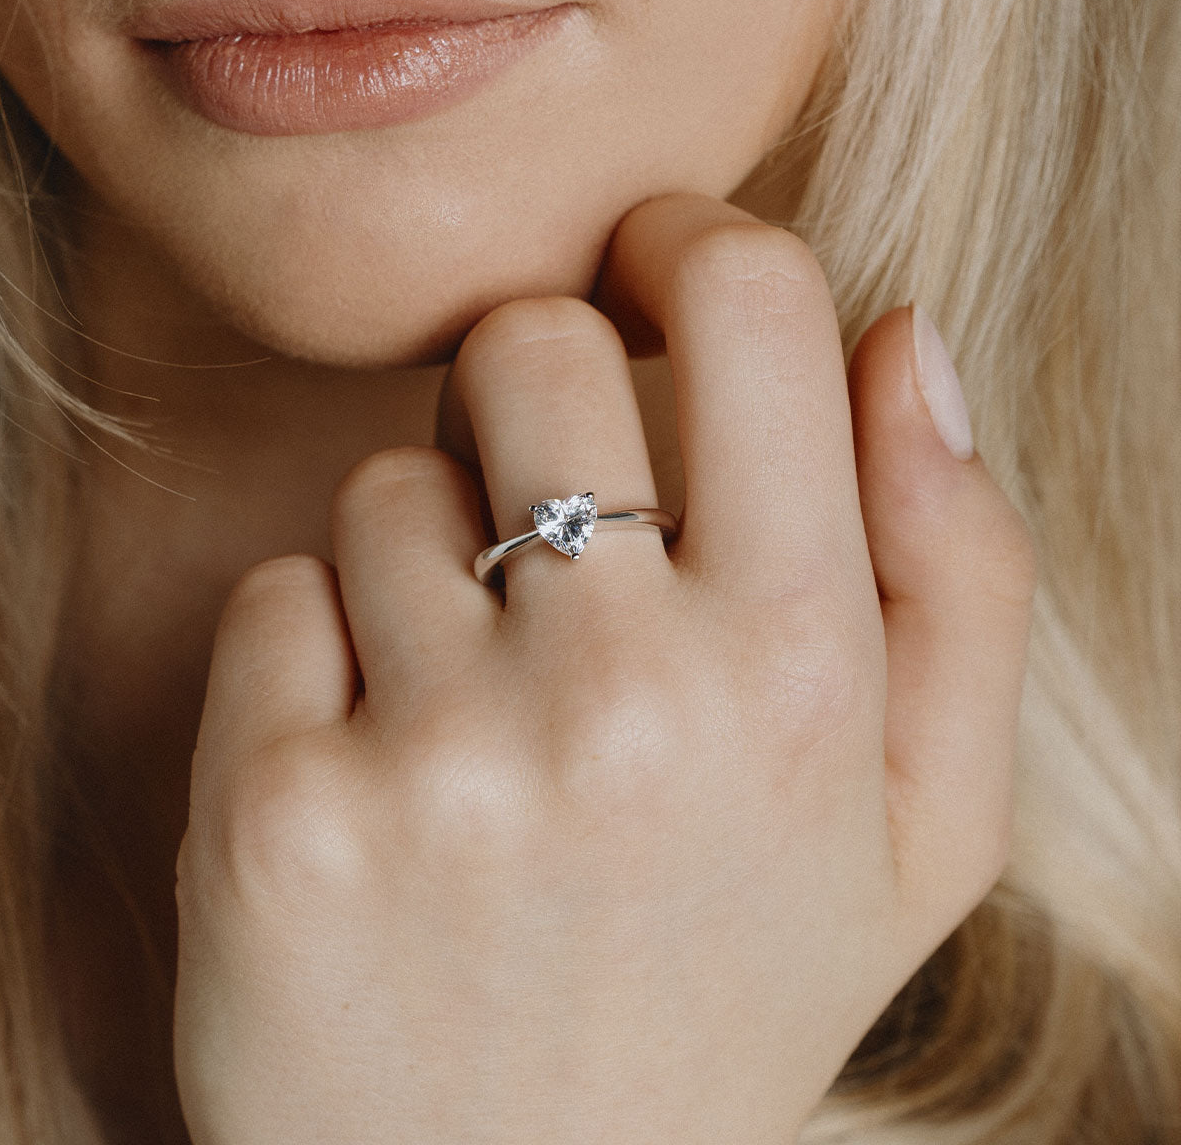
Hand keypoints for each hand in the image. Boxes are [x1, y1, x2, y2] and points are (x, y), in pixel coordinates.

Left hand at [173, 192, 1036, 1143]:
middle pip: (527, 343)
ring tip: (477, 708)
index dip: (692, 246)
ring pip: (386, 483)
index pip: (752, 306)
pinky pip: (273, 598)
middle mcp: (624, 697)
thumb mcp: (924, 822)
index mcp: (803, 672)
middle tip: (553, 521)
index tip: (655, 276)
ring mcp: (441, 759)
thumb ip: (961, 567)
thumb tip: (907, 339)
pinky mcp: (277, 816)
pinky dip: (314, 657)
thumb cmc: (727, 989)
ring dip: (425, 562)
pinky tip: (380, 772)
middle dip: (534, 396)